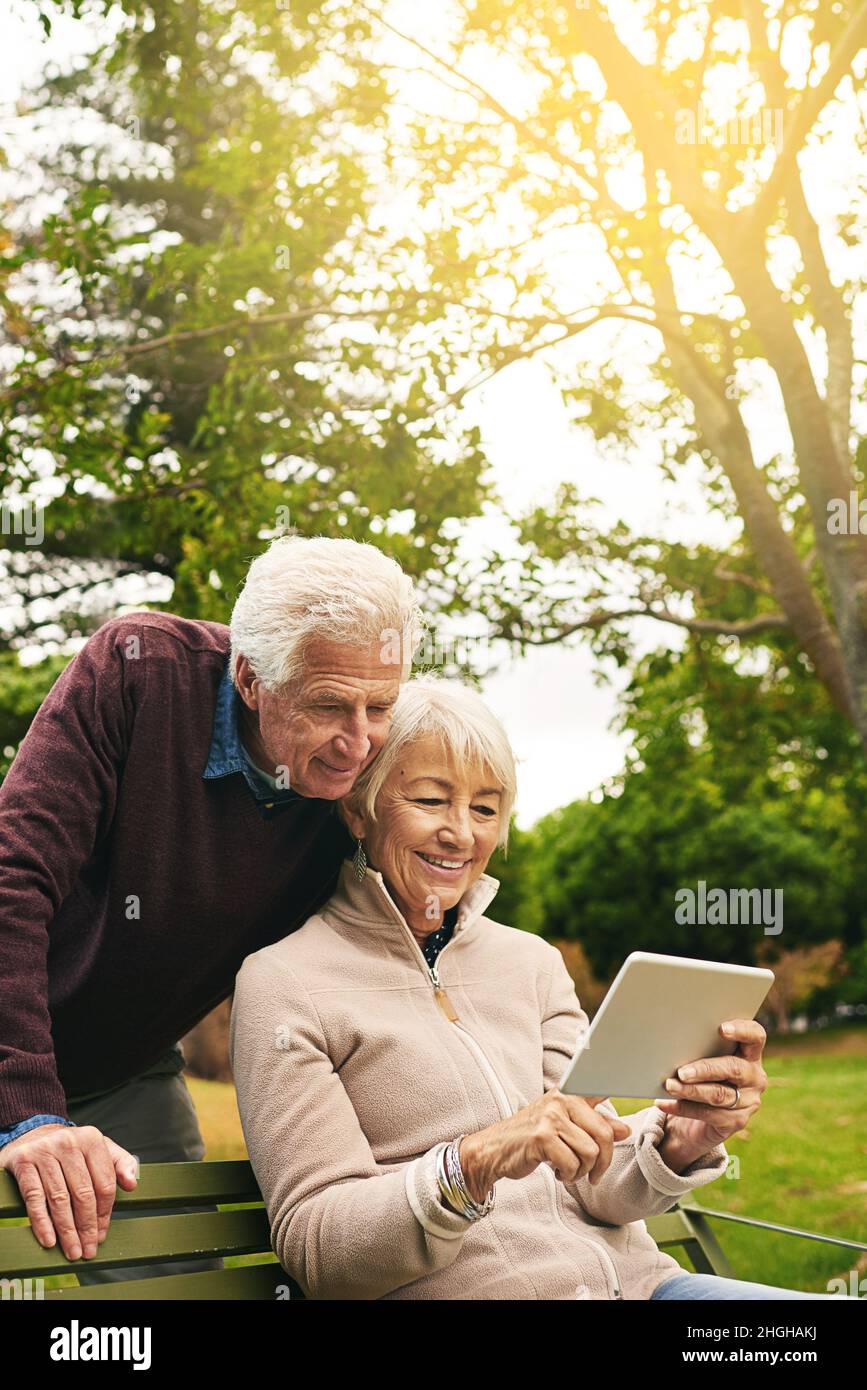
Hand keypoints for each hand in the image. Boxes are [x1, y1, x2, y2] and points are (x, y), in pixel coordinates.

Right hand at [0, 1123, 138, 1261]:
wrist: (34, 1137)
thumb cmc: (72, 1150)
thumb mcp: (99, 1149)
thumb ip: (121, 1164)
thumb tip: (132, 1184)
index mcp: (91, 1139)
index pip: (104, 1183)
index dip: (104, 1214)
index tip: (102, 1235)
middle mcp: (68, 1142)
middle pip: (83, 1194)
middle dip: (87, 1227)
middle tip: (88, 1250)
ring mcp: (44, 1151)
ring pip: (60, 1199)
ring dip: (67, 1231)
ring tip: (73, 1251)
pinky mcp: (24, 1162)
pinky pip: (35, 1198)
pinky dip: (42, 1223)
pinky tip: (50, 1240)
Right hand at [457, 1089, 630, 1203]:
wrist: (494, 1151)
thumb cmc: (531, 1140)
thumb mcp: (564, 1129)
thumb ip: (595, 1126)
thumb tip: (625, 1129)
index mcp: (569, 1094)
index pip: (600, 1087)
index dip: (621, 1082)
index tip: (645, 1082)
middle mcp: (561, 1099)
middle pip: (604, 1135)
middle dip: (602, 1162)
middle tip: (593, 1175)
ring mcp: (551, 1116)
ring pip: (590, 1153)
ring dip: (582, 1172)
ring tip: (567, 1170)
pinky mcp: (541, 1136)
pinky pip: (572, 1164)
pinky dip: (568, 1175)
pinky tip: (556, 1171)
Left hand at [657, 1019, 767, 1158]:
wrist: (697, 1119)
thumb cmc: (699, 1077)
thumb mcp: (703, 1060)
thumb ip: (699, 1049)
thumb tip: (672, 1041)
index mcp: (750, 1054)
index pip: (756, 1036)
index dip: (742, 1030)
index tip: (721, 1029)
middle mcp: (755, 1077)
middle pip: (734, 1068)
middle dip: (705, 1068)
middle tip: (682, 1071)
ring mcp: (749, 1101)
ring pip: (719, 1094)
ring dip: (690, 1090)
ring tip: (669, 1085)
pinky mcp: (736, 1121)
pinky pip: (708, 1114)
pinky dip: (682, 1107)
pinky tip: (664, 1102)